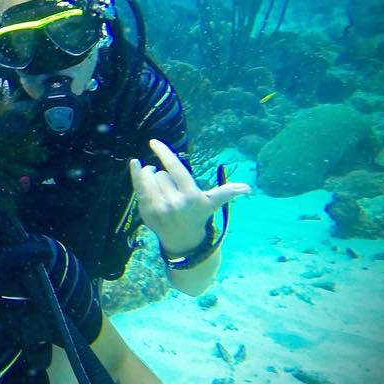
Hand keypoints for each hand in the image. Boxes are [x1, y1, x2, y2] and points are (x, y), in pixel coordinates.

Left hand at [129, 139, 249, 254]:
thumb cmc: (198, 216)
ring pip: (148, 178)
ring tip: (159, 184)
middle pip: (160, 174)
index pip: (175, 169)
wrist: (183, 241)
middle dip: (164, 176)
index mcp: (190, 196)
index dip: (164, 153)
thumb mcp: (212, 203)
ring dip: (151, 175)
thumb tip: (248, 188)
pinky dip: (135, 174)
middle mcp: (173, 202)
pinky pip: (138, 187)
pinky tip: (135, 163)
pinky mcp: (145, 212)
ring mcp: (158, 208)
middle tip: (172, 188)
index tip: (154, 142)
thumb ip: (227, 192)